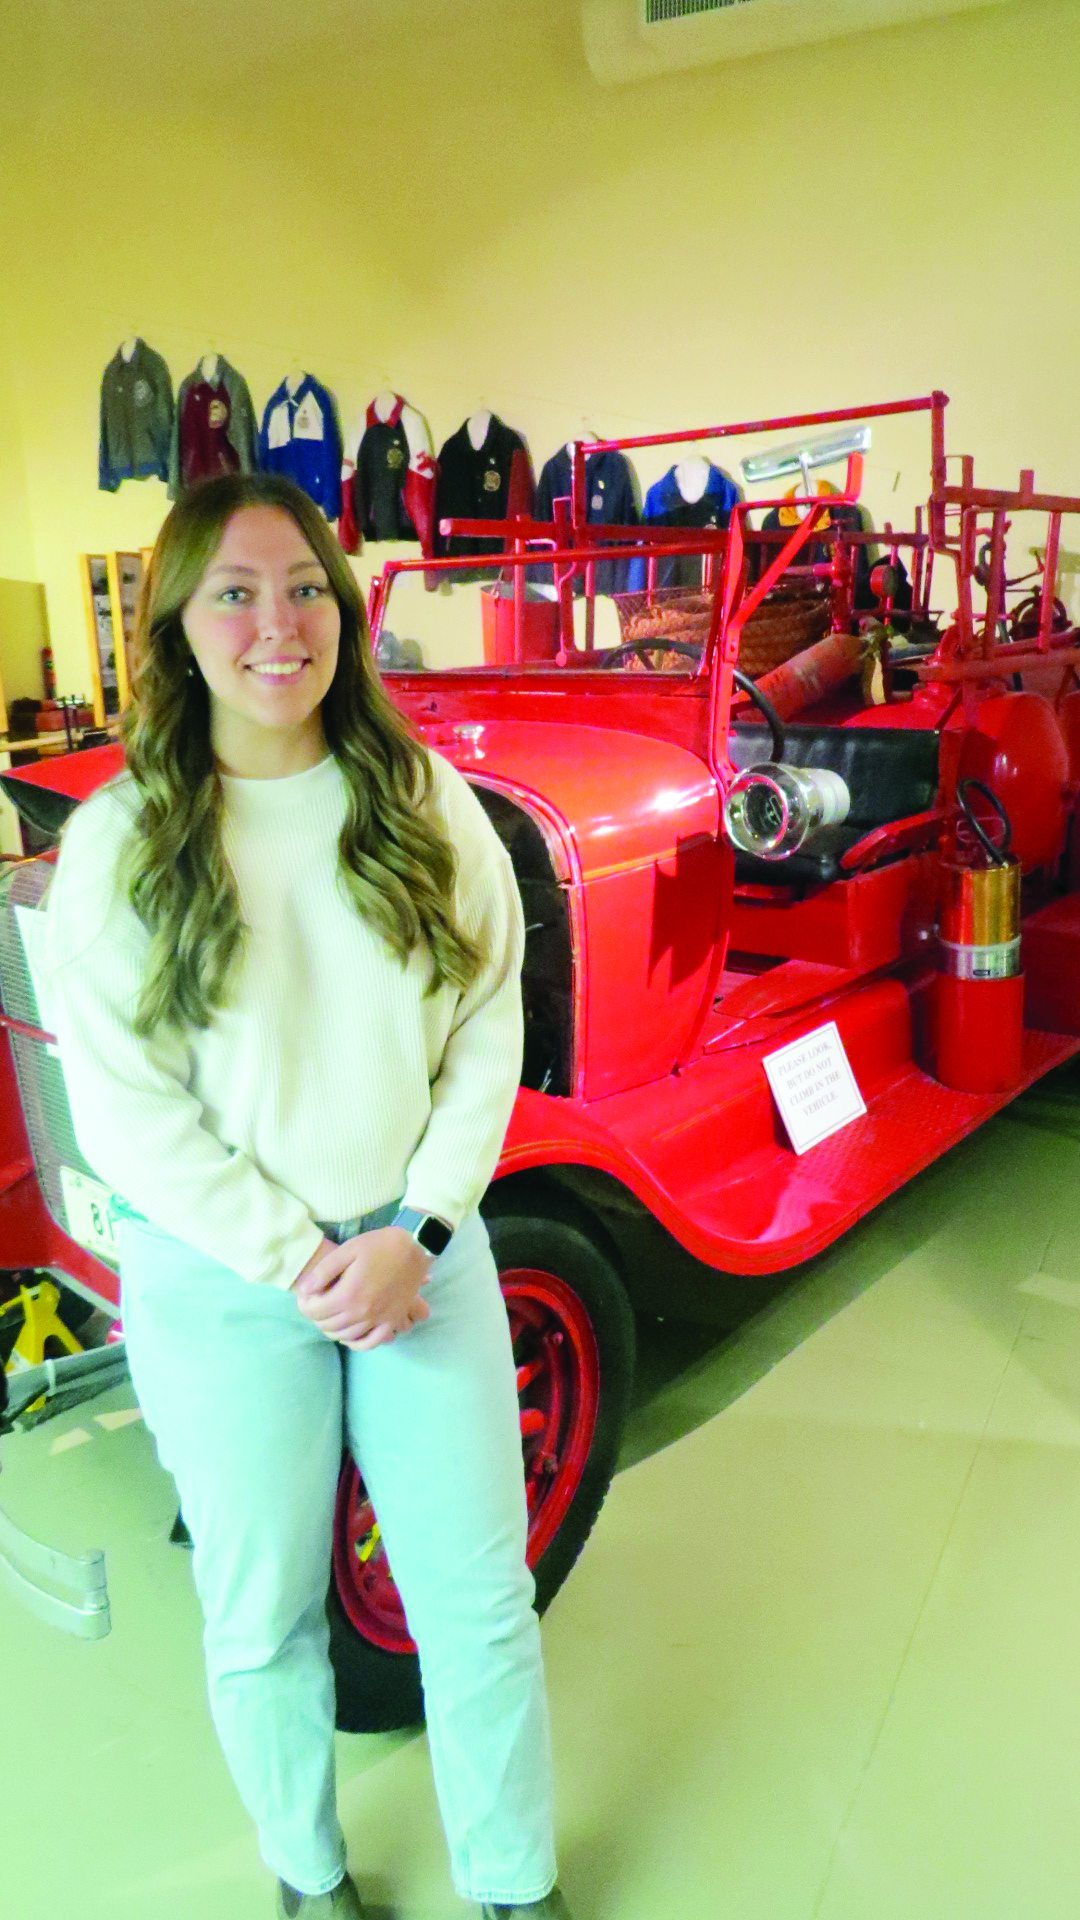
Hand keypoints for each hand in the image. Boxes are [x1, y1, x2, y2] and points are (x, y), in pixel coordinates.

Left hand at [291, 1227, 431, 1350]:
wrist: (415, 1247)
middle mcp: (362, 1313)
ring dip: (332, 1329)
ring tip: (328, 1316)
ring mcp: (379, 1320)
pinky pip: (371, 1342)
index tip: (304, 1296)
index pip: (314, 1311)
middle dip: (316, 1316)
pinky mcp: (392, 1321)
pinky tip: (349, 1336)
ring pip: (346, 1336)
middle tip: (315, 1304)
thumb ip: (323, 1271)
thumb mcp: (347, 1250)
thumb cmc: (380, 1245)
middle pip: (328, 1325)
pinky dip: (356, 1343)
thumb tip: (305, 1290)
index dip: (304, 1305)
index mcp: (348, 1294)